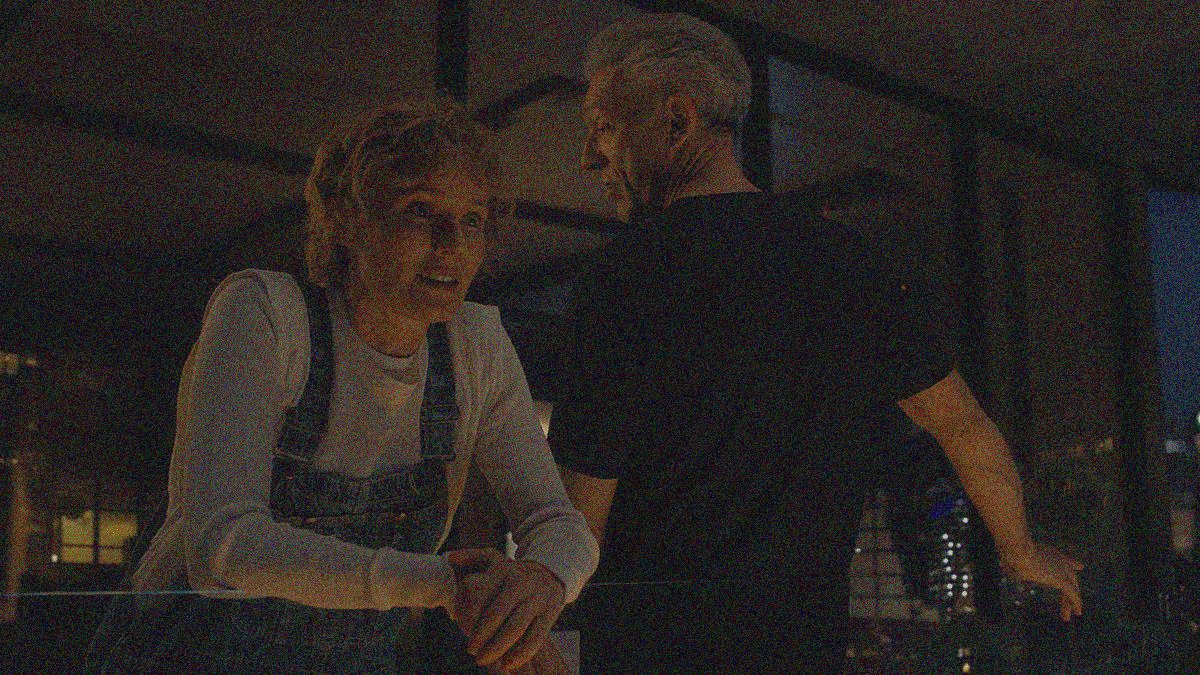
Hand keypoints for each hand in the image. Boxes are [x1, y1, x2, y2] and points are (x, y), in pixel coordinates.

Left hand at [447, 549, 566, 671]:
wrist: (552, 572)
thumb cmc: (514, 572)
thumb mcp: (495, 558)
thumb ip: (472, 557)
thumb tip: (450, 558)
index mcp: (503, 571)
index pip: (482, 595)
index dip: (470, 616)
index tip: (460, 628)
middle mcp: (521, 583)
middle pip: (497, 614)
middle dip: (481, 636)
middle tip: (472, 651)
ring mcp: (537, 599)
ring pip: (516, 628)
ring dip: (498, 648)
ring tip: (485, 659)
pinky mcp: (550, 613)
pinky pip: (536, 638)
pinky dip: (521, 654)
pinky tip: (508, 663)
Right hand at [1002, 541, 1084, 620]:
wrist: (1018, 551)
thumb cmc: (1012, 553)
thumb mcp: (1014, 557)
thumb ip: (1014, 563)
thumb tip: (1007, 567)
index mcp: (1049, 553)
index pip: (1064, 560)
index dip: (1071, 565)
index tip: (1079, 567)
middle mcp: (1059, 560)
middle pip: (1070, 577)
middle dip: (1071, 590)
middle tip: (1071, 604)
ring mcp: (1062, 569)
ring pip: (1071, 588)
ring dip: (1068, 602)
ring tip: (1066, 616)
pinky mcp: (1062, 580)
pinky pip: (1072, 594)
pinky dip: (1076, 603)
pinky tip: (1077, 612)